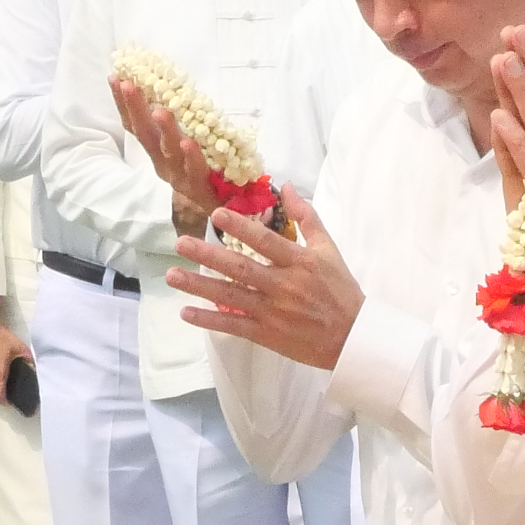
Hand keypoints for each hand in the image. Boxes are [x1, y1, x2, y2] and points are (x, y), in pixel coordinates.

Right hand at [112, 75, 225, 222]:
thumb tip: (173, 93)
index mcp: (159, 154)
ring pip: (169, 152)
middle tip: (127, 84)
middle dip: (135, 109)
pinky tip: (187, 143)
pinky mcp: (203, 189)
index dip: (125, 104)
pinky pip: (196, 171)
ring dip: (164, 131)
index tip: (115, 77)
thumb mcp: (191, 149)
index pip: (136, 126)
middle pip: (146, 135)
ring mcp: (182, 178)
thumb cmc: (209, 175)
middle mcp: (165, 165)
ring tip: (159, 111)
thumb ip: (181, 127)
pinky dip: (192, 157)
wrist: (228, 214)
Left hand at [165, 193, 365, 371]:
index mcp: (299, 262)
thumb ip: (307, 217)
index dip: (241, 227)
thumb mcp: (329, 250)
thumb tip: (287, 187)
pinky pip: (234, 325)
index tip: (216, 215)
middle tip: (181, 243)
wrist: (353, 337)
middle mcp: (283, 286)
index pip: (266, 242)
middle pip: (241, 268)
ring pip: (230, 296)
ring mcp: (273, 312)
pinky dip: (209, 321)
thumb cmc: (340, 290)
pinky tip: (186, 312)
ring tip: (172, 275)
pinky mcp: (267, 334)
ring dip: (199, 286)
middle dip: (208, 255)